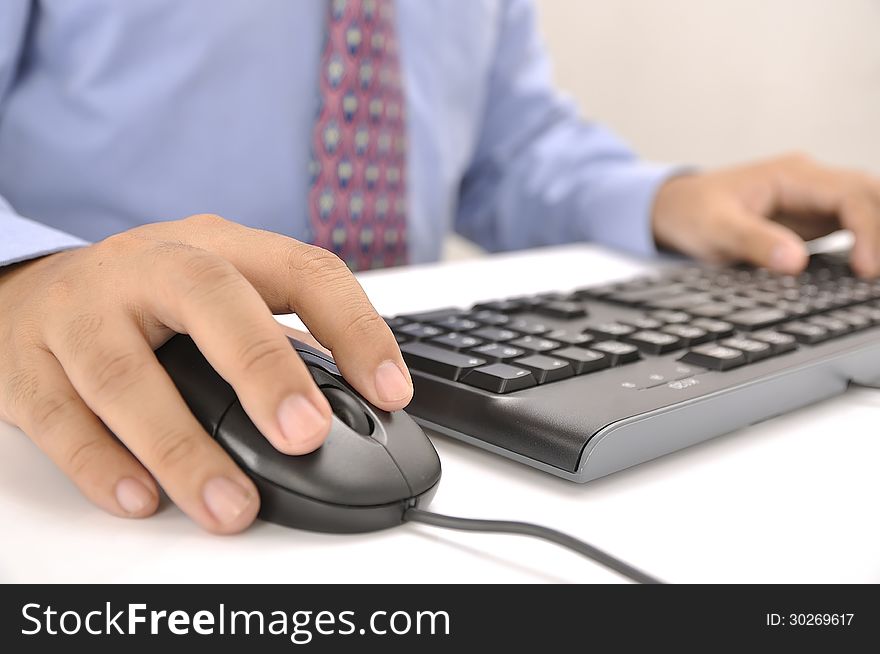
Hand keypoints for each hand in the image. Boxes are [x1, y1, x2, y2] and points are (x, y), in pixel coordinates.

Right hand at [0, 215, 411, 532]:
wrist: (30, 290)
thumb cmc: (146, 300)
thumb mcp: (217, 296)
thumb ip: (277, 341)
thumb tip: (351, 407)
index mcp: (217, 248)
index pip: (304, 270)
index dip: (355, 328)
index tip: (391, 391)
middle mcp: (149, 266)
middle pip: (211, 299)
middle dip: (265, 370)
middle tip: (306, 437)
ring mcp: (81, 310)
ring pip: (126, 373)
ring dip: (183, 448)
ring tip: (229, 504)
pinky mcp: (23, 360)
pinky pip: (59, 416)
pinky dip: (101, 463)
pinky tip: (141, 497)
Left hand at [651, 153, 879, 276]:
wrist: (673, 208)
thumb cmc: (691, 212)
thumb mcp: (714, 229)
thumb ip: (753, 242)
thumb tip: (796, 261)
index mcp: (791, 175)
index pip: (850, 195)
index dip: (868, 230)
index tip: (866, 268)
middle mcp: (809, 182)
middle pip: (869, 195)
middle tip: (878, 273)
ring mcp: (812, 200)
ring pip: (866, 207)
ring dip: (877, 235)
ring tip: (876, 272)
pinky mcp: (810, 219)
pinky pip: (852, 225)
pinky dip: (866, 242)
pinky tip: (868, 267)